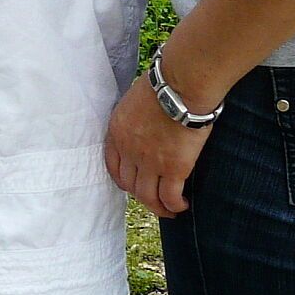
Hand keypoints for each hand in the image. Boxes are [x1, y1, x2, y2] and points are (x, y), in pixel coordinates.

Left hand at [104, 77, 214, 217]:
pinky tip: (182, 205)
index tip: (132, 185)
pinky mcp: (174, 168)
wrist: (180, 86)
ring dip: (158, 207)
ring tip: (169, 210)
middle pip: (130, 185)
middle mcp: (129, 150)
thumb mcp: (135, 99)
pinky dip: (174, 206)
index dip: (123, 180)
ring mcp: (150, 162)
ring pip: (148, 196)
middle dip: (141, 195)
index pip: (112, 165)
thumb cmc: (164, 84)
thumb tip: (146, 123)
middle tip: (154, 198)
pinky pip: (169, 197)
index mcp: (117, 131)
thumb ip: (136, 117)